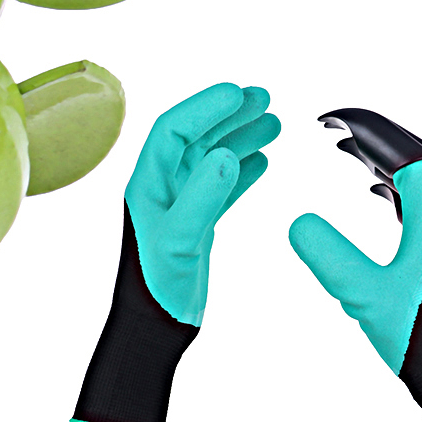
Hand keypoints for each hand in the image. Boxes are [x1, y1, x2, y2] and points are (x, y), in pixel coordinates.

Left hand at [71, 82, 279, 421]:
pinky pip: (220, 186)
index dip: (205, 106)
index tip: (237, 93)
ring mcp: (178, 203)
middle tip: (262, 98)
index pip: (175, 127)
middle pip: (195, 135)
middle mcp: (161, 185)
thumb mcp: (179, 239)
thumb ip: (202, 197)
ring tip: (273, 123)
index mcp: (148, 180)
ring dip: (239, 138)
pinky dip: (241, 171)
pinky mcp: (194, 223)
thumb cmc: (155, 285)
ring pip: (211, 158)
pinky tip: (262, 161)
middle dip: (227, 114)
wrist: (154, 327)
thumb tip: (224, 154)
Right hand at [291, 109, 421, 421]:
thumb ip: (330, 256)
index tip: (330, 123)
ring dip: (381, 155)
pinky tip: (371, 189)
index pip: (406, 154)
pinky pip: (412, 199)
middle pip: (413, 157)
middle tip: (334, 126)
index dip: (370, 130)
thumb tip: (297, 220)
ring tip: (345, 147)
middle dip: (373, 134)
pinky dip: (389, 181)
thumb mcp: (365, 296)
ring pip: (413, 178)